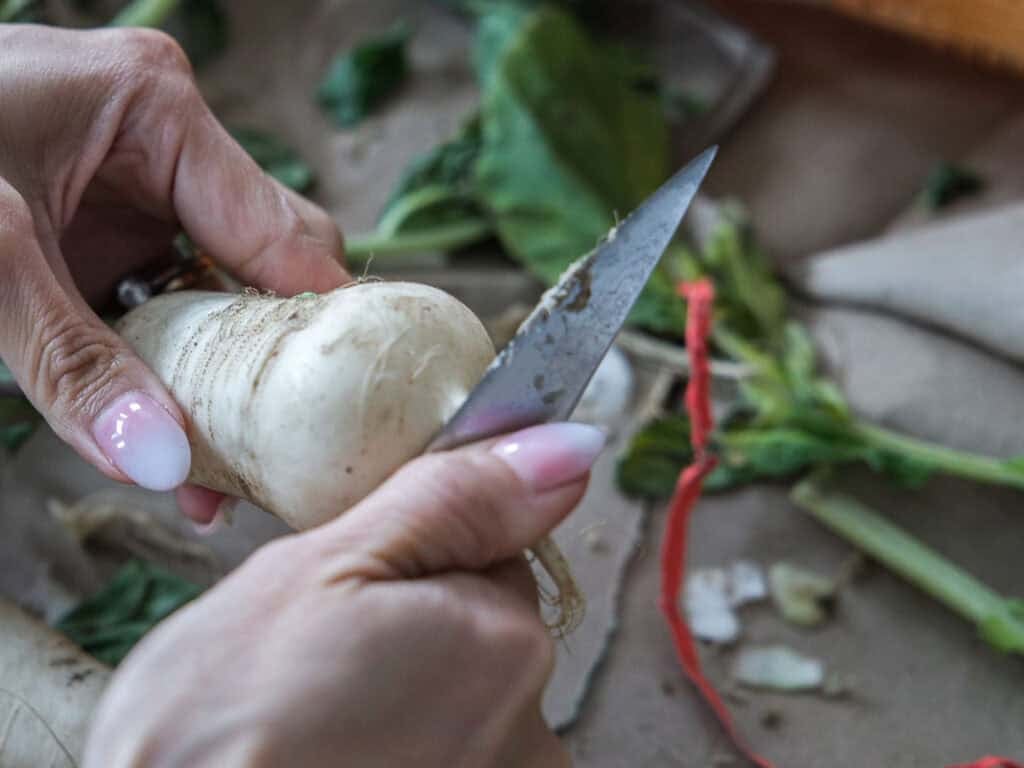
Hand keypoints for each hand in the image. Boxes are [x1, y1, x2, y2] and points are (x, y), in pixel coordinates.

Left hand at [0, 25, 347, 510]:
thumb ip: (72, 359)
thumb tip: (165, 460)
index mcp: (156, 110)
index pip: (282, 232)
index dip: (319, 324)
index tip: (350, 403)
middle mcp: (160, 147)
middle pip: (264, 268)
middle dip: (267, 364)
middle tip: (277, 450)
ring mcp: (129, 193)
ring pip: (216, 297)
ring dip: (217, 383)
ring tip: (220, 477)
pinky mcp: (97, 234)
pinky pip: (161, 308)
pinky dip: (166, 373)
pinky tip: (169, 438)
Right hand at [83, 423, 604, 766]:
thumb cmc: (216, 729)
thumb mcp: (321, 573)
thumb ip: (454, 503)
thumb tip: (569, 448)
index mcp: (506, 644)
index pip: (492, 558)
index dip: (411, 560)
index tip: (349, 588)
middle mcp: (529, 733)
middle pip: (477, 633)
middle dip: (407, 629)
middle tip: (316, 659)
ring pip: (455, 698)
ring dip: (396, 694)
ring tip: (312, 717)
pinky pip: (441, 749)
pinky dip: (392, 743)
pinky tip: (328, 749)